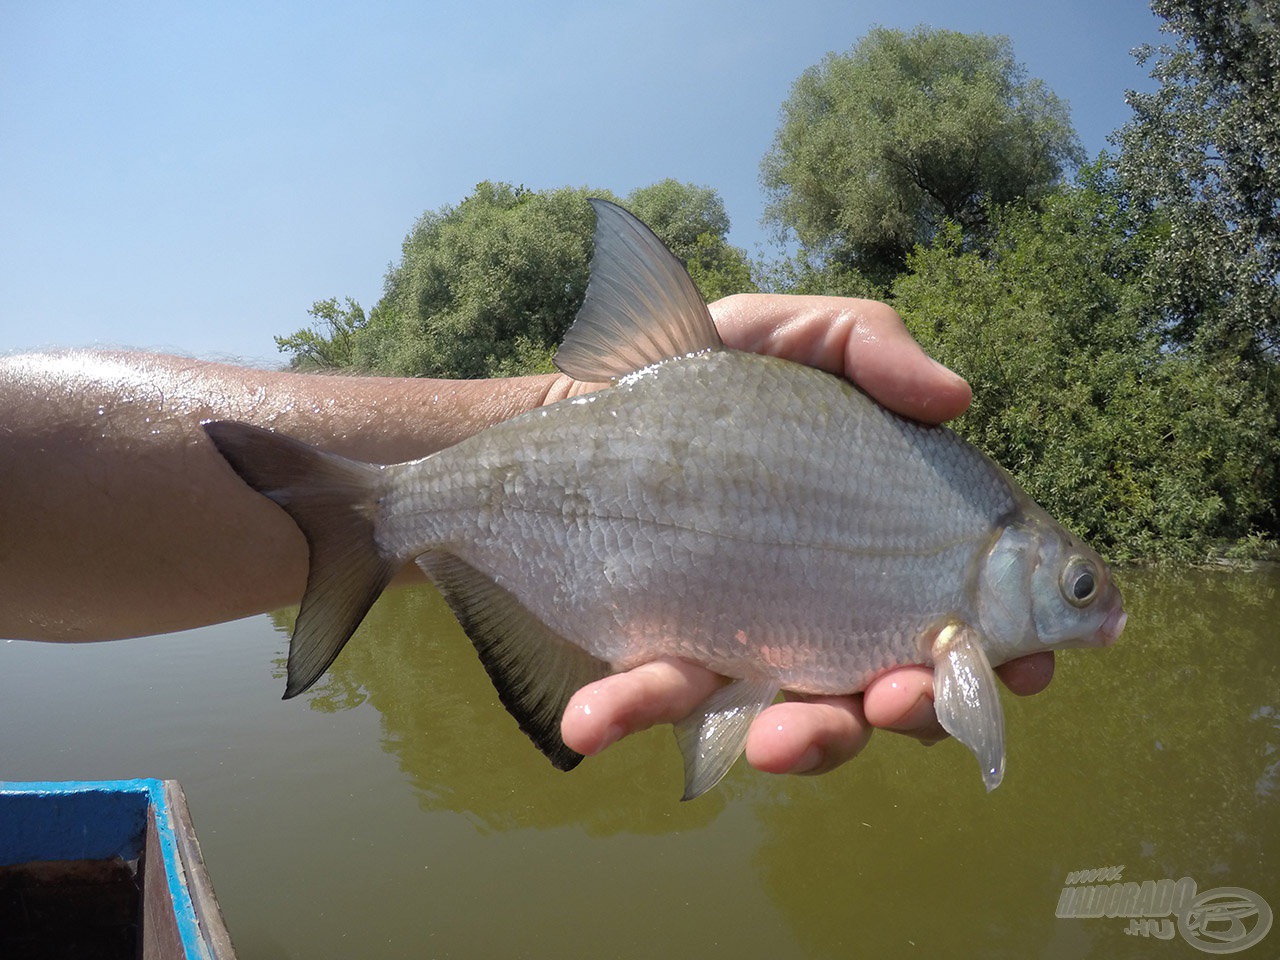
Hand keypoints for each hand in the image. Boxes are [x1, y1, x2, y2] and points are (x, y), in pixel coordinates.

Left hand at [557, 294, 1055, 775]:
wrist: (578, 412)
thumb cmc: (702, 373)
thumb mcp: (790, 335)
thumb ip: (869, 346)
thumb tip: (958, 397)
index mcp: (882, 545)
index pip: (965, 608)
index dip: (1010, 648)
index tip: (1030, 669)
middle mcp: (830, 610)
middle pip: (899, 688)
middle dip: (912, 711)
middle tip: (896, 698)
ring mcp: (748, 646)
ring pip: (798, 722)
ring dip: (803, 743)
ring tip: (770, 742)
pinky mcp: (662, 660)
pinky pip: (657, 705)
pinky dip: (632, 717)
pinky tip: (592, 720)